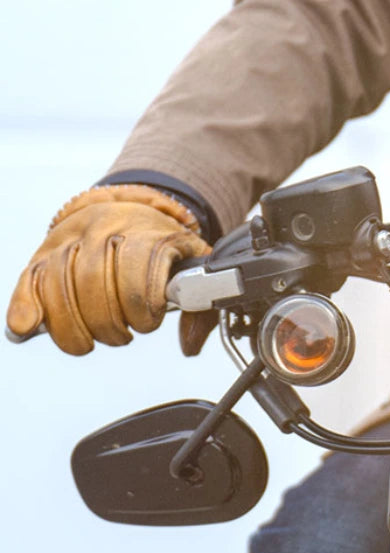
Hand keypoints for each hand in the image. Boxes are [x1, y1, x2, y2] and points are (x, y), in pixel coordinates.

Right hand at [7, 185, 209, 353]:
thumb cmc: (160, 244)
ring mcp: (70, 239)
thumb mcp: (192, 264)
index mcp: (147, 229)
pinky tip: (30, 326)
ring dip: (73, 325)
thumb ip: (199, 305)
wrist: (129, 207)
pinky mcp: (43, 253)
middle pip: (94, 280)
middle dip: (108, 321)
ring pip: (59, 282)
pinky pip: (30, 279)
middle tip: (121, 334)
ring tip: (92, 339)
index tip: (148, 321)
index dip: (141, 305)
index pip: (138, 269)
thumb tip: (190, 345)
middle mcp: (105, 227)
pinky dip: (26, 305)